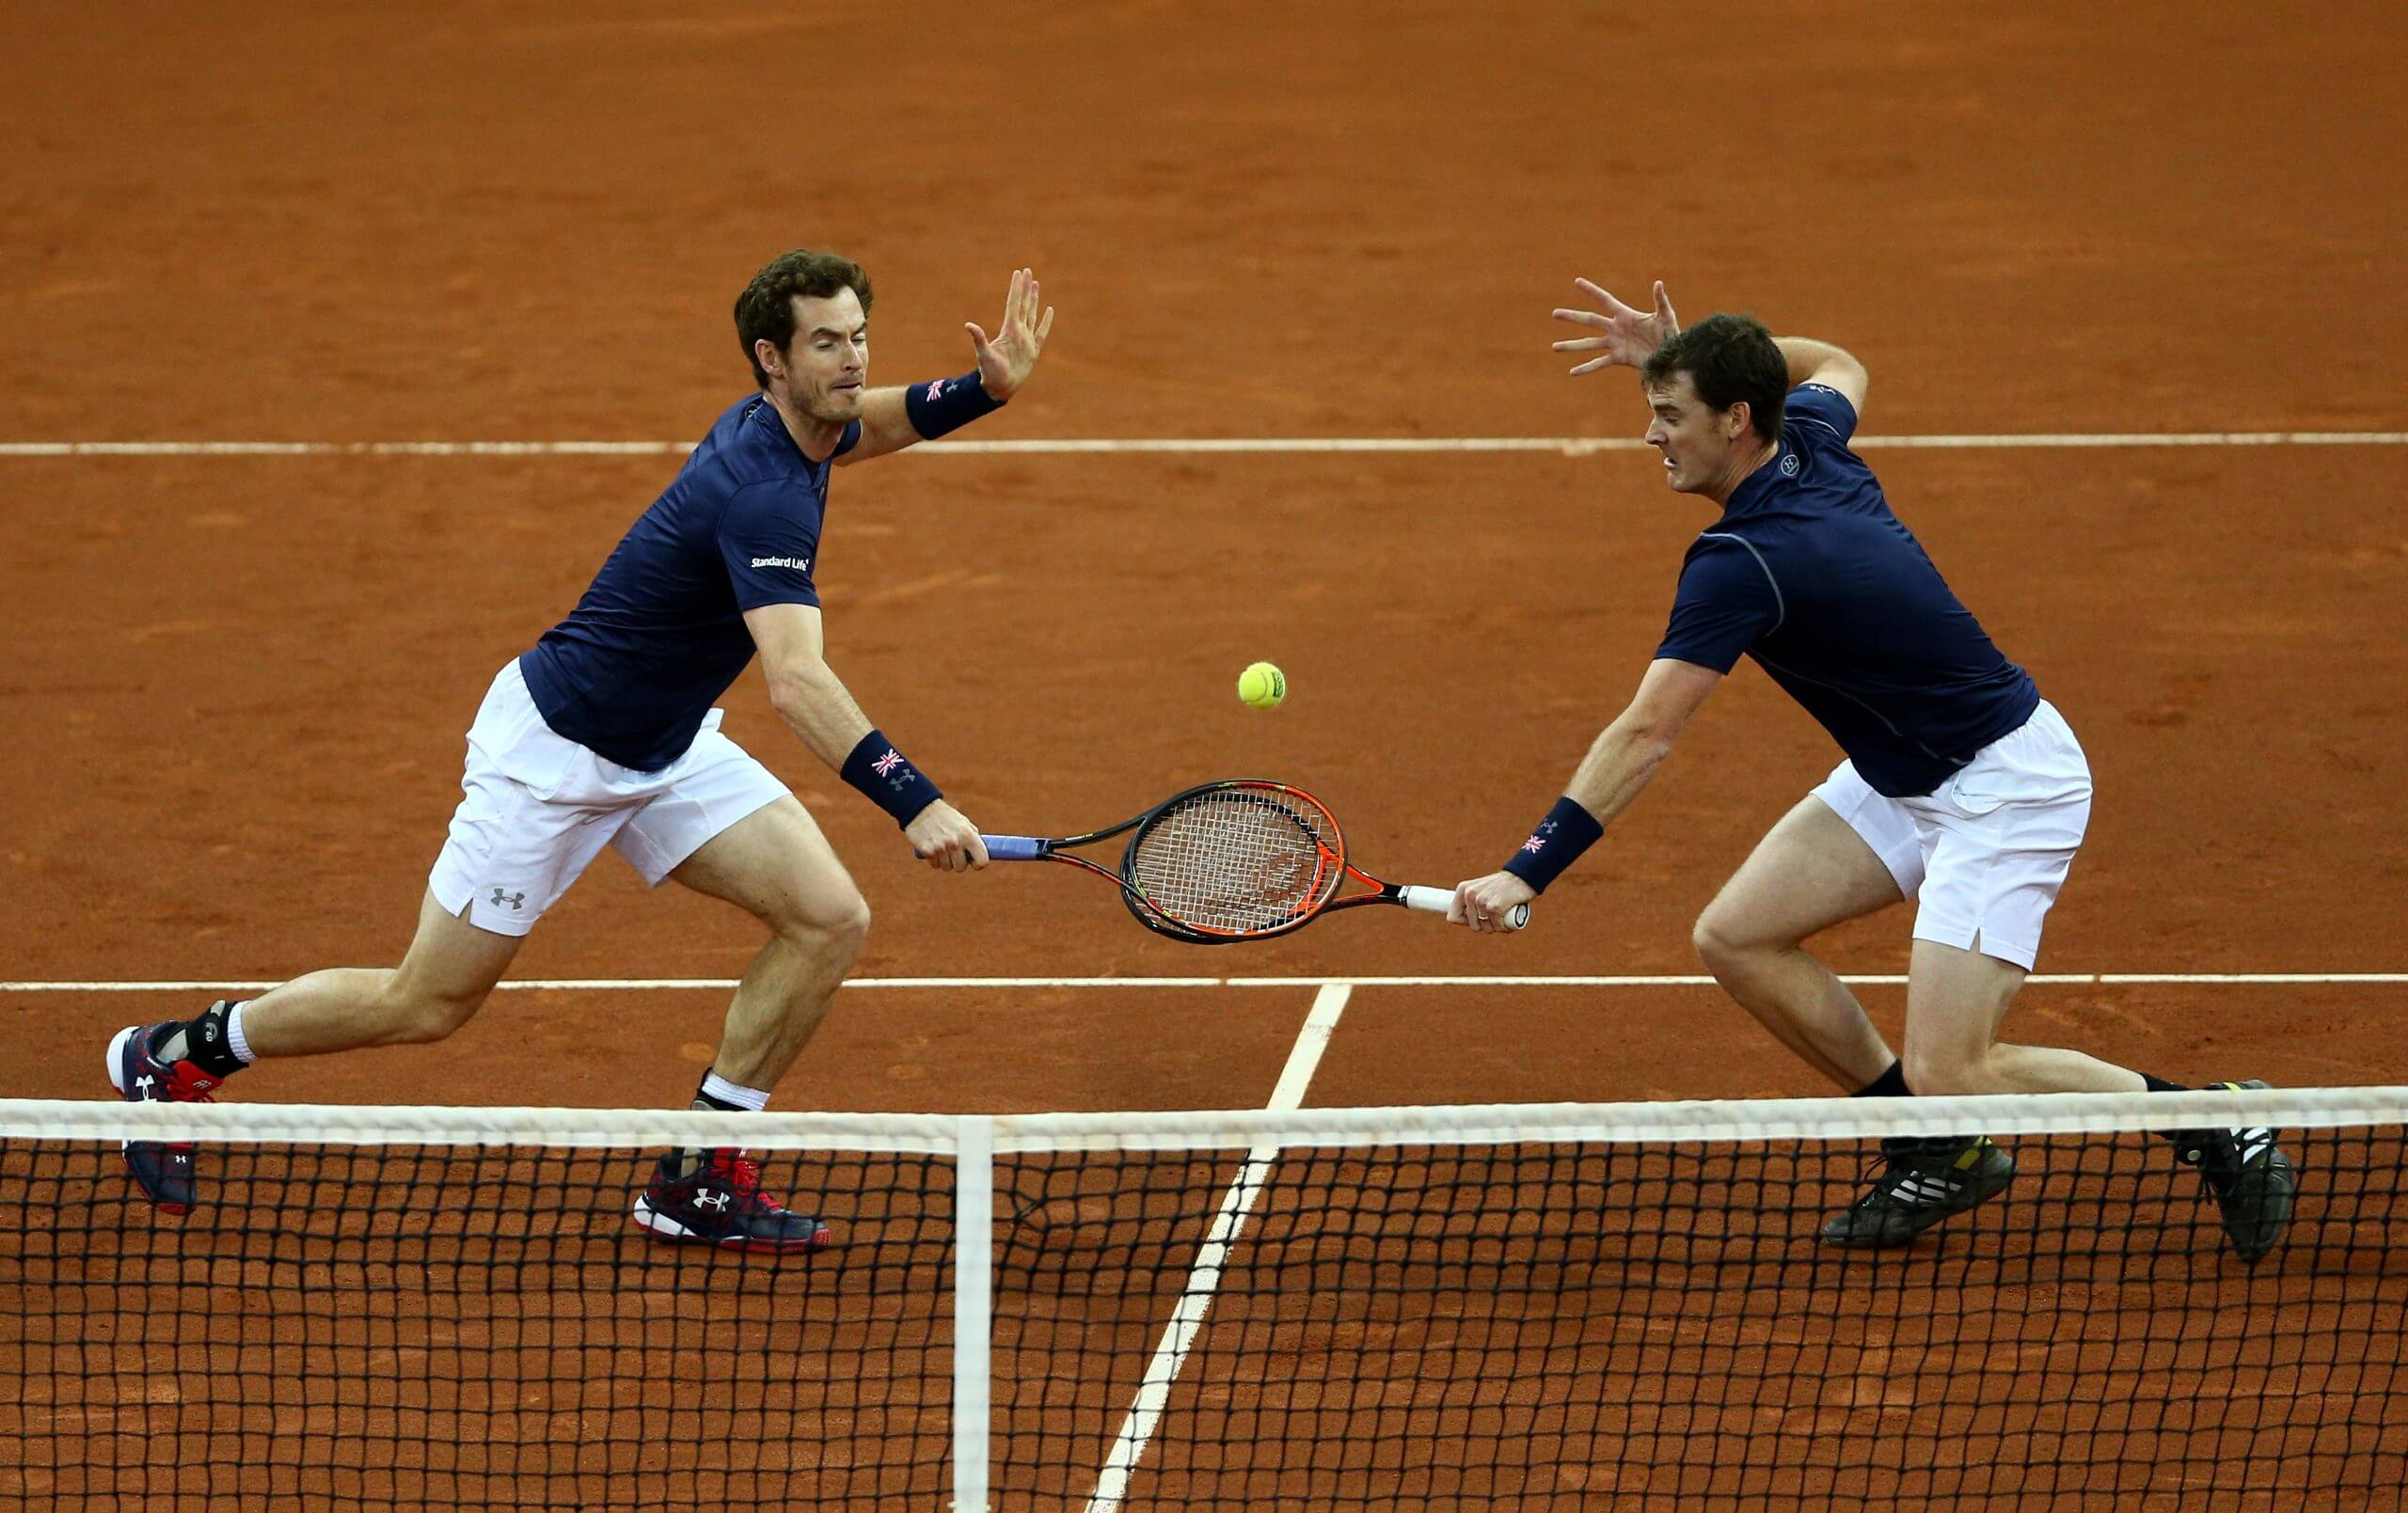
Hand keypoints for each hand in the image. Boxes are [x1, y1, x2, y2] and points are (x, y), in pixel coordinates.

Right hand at [906, 801, 990, 872]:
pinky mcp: (928, 851)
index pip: (982, 861)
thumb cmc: (946, 816)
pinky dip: (934, 859)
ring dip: (944, 861)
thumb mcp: (963, 823)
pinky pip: (935, 865)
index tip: (973, 862)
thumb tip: (980, 854)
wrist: (921, 808)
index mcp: (968, 835)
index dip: (978, 864)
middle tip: (953, 853)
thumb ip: (973, 837)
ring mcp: (941, 848)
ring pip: (947, 867)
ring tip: (941, 846)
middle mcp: (956, 842)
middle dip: (958, 862)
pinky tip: (932, 846)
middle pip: (961, 867)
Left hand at [966, 267, 1054, 400]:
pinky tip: (1049, 310)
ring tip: (1035, 284)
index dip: (1016, 288)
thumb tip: (968, 325)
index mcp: (1009, 330)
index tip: (1017, 273)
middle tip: (1027, 271)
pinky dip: (1046, 321)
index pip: (1013, 304)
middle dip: (1025, 288)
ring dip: (1034, 299)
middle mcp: (1018, 331)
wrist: (999, 387)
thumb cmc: (990, 372)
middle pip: (1024, 304)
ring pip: (1032, 314)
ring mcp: (1026, 339)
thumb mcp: (984, 354)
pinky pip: (1042, 332)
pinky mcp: (1033, 350)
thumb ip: (979, 339)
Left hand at [1451, 871, 1537, 933]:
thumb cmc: (1502, 887)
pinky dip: (1506, 926)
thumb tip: (1458, 921)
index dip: (1466, 923)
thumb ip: (1470, 904)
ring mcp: (1481, 900)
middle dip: (1487, 926)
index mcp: (1463, 890)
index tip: (1478, 920)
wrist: (1522, 877)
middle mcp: (1469, 894)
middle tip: (1497, 915)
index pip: (1452, 917)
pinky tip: (1510, 916)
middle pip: (1473, 927)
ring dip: (1498, 926)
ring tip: (1504, 914)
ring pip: (1487, 928)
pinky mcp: (1494, 907)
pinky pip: (1498, 927)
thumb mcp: (1480, 891)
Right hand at [1552, 278, 1677, 375]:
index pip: (1604, 300)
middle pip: (1590, 320)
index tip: (1577, 281)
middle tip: (1555, 313)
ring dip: (1572, 345)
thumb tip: (1658, 283)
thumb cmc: (1670, 334)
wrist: (1671, 356)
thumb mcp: (1666, 316)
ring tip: (1554, 347)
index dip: (1591, 290)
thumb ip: (1660, 301)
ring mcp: (1615, 343)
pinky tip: (1572, 372)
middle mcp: (1616, 328)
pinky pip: (1599, 363)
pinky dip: (1586, 368)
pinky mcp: (1618, 358)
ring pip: (1589, 344)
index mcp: (1625, 315)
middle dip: (1572, 317)